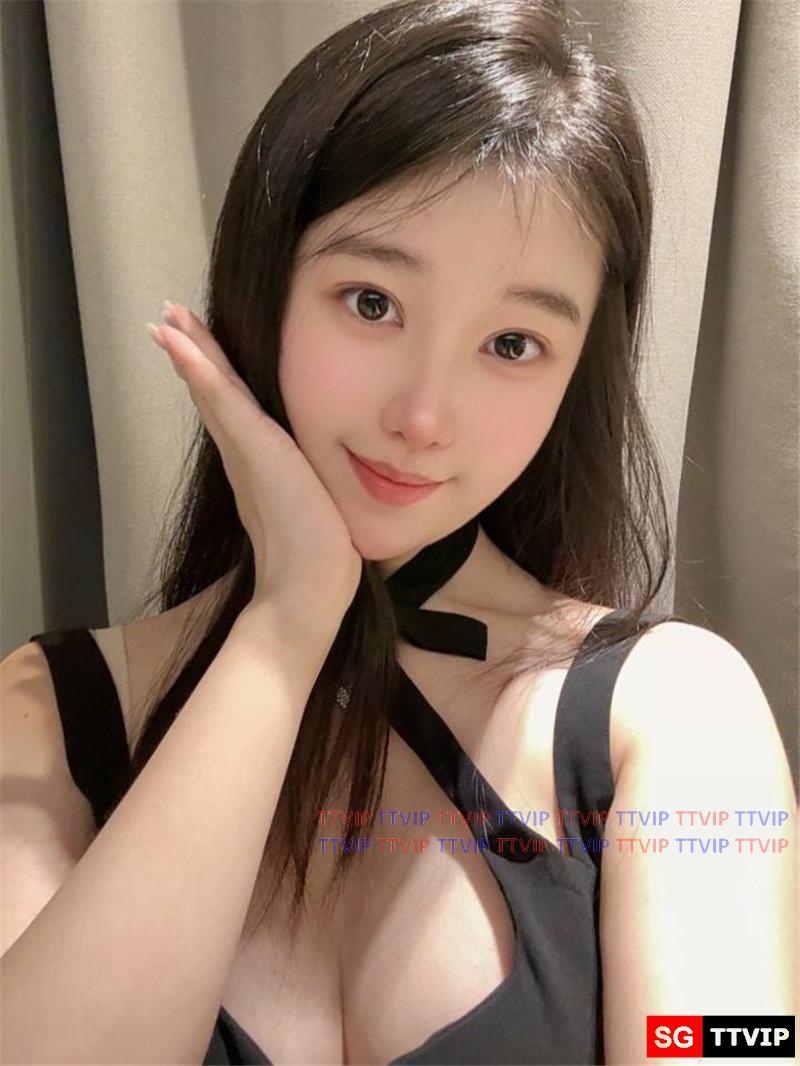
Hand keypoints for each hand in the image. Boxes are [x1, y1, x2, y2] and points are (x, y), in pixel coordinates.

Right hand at [147, 304, 361, 634]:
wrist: (309, 588)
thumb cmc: (317, 556)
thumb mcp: (313, 507)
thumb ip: (306, 490)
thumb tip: (320, 489)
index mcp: (256, 464)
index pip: (231, 410)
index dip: (212, 377)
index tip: (197, 346)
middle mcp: (243, 454)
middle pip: (213, 392)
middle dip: (193, 353)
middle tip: (168, 319)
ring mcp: (244, 449)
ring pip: (212, 387)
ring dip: (190, 349)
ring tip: (167, 318)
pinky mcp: (253, 446)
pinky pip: (220, 396)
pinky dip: (198, 366)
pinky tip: (178, 339)